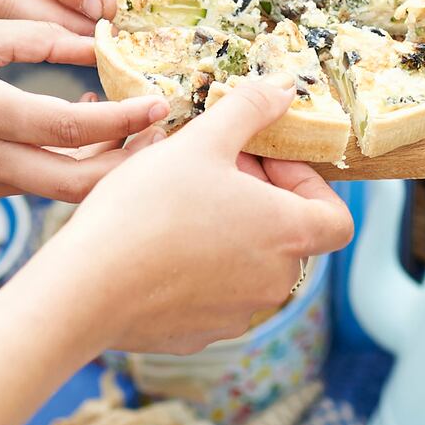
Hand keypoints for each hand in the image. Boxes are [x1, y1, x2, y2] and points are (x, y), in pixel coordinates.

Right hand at [0, 20, 171, 201]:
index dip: (124, 120)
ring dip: (109, 163)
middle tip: (166, 131)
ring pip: (68, 189)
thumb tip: (97, 39)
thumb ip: (35, 37)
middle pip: (83, 184)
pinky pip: (46, 183)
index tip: (160, 102)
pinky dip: (78, 161)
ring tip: (137, 123)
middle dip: (133, 164)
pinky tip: (88, 124)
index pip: (71, 128)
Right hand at [46, 77, 353, 353]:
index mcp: (287, 234)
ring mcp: (236, 314)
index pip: (337, 218)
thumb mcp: (200, 141)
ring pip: (247, 265)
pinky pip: (211, 295)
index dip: (308, 184)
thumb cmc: (148, 209)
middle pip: (287, 235)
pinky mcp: (198, 334)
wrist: (87, 286)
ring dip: (227, 231)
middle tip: (210, 170)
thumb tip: (285, 90)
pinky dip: (195, 269)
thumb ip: (250, 110)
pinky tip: (155, 245)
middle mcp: (273, 282)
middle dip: (257, 198)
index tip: (263, 162)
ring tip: (177, 204)